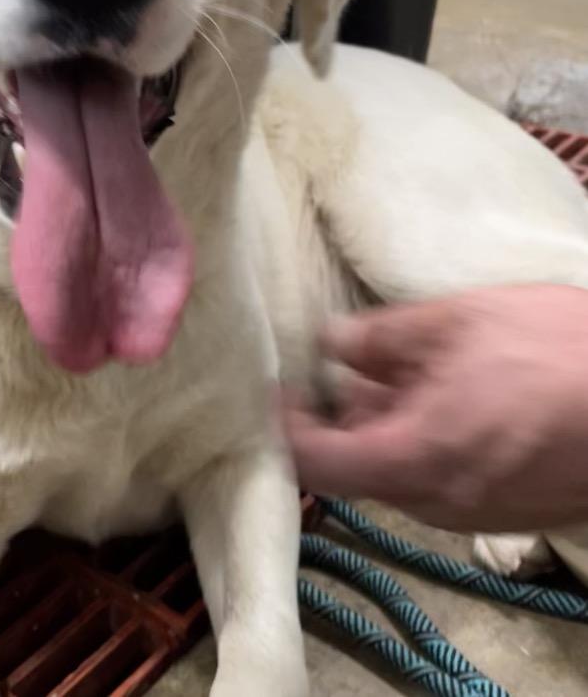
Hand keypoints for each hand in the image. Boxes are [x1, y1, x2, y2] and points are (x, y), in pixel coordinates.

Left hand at [282, 285, 587, 531]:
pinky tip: (439, 393)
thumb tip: (331, 342)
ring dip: (380, 428)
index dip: (283, 426)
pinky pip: (438, 481)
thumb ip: (379, 337)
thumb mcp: (455, 321)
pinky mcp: (506, 510)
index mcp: (414, 456)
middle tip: (332, 369)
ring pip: (396, 474)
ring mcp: (476, 514)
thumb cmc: (558, 350)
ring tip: (391, 370)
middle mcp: (438, 501)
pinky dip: (420, 441)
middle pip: (353, 471)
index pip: (314, 463)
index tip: (277, 390)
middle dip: (334, 421)